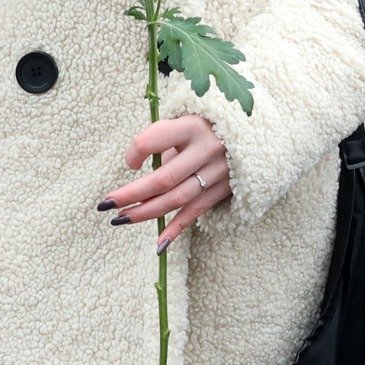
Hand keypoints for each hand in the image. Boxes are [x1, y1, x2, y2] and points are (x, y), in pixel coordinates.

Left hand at [97, 115, 231, 252]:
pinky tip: (159, 245)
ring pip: (177, 199)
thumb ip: (167, 143)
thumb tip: (142, 171)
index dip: (135, 152)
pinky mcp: (225, 188)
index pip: (154, 140)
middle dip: (131, 194)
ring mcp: (218, 172)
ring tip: (121, 219)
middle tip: (106, 204)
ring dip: (146, 212)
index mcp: (193, 125)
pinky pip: (196, 212)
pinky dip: (177, 228)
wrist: (257, 130)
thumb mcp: (189, 119)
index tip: (130, 162)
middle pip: (163, 179)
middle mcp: (207, 149)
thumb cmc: (210, 122)